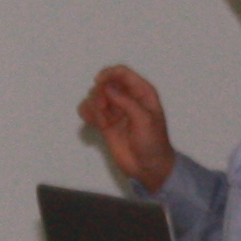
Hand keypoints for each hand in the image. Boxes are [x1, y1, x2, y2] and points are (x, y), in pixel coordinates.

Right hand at [78, 66, 173, 192]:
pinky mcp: (105, 123)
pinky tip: (92, 122)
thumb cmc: (153, 142)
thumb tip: (106, 88)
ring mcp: (116, 110)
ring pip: (95, 96)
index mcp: (142, 92)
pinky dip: (87, 113)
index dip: (109, 73)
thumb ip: (126, 102)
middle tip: (102, 108)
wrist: (149, 167)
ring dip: (92, 104)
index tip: (98, 81)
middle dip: (99, 92)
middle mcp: (128, 98)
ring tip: (100, 120)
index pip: (122, 73)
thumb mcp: (144, 120)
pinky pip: (90, 111)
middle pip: (106, 83)